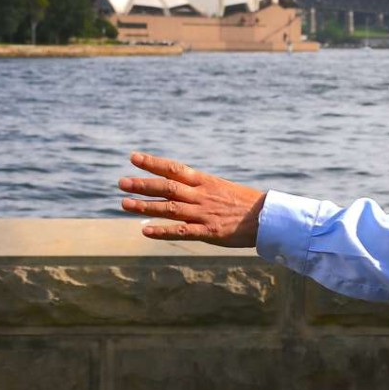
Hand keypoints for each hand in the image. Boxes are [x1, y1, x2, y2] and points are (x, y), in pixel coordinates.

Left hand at [119, 151, 264, 246]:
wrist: (268, 217)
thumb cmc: (245, 202)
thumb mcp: (221, 187)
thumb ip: (200, 187)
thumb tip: (179, 183)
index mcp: (205, 181)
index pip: (174, 169)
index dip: (153, 163)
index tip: (133, 157)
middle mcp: (201, 195)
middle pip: (167, 187)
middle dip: (142, 184)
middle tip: (121, 182)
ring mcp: (203, 213)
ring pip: (169, 208)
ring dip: (145, 206)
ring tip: (124, 203)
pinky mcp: (208, 232)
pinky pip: (181, 231)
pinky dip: (162, 230)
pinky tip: (145, 230)